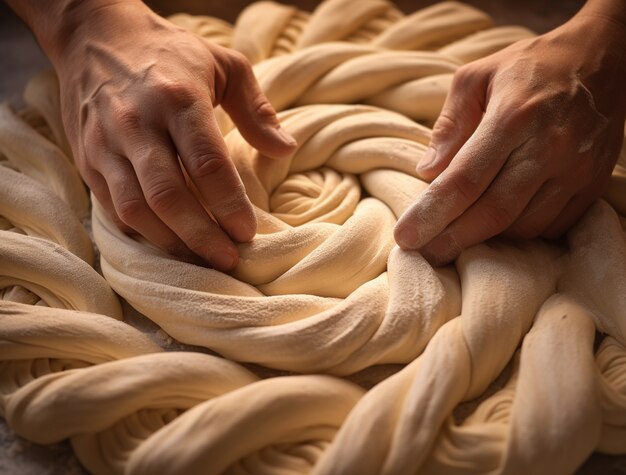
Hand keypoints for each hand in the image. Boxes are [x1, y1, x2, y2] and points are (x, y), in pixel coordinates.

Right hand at [41, 1, 295, 270]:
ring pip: (137, 209)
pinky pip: (112, 208)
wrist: (96, 37)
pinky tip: (168, 242)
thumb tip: (287, 149)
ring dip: (171, 243)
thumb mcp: (224, 65)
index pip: (207, 164)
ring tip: (201, 261)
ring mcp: (107, 144)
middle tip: (229, 259)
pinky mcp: (87, 159)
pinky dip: (141, 233)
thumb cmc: (171, 54)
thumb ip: (257, 109)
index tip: (248, 232)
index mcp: (178, 98)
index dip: (230, 204)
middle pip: (170, 196)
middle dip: (202, 236)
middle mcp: (138, 123)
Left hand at [394, 0, 625, 265]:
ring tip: (458, 238)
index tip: (406, 237)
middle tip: (426, 254)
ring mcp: (576, 170)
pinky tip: (499, 227)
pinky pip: (551, 226)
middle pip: (494, 212)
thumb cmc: (528, 68)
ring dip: (487, 239)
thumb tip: (427, 172)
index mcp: (513, 117)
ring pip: (523, 226)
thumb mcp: (477, 78)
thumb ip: (449, 125)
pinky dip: (520, 234)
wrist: (602, 60)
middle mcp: (549, 147)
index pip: (465, 180)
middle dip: (453, 240)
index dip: (432, 214)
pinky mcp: (593, 184)